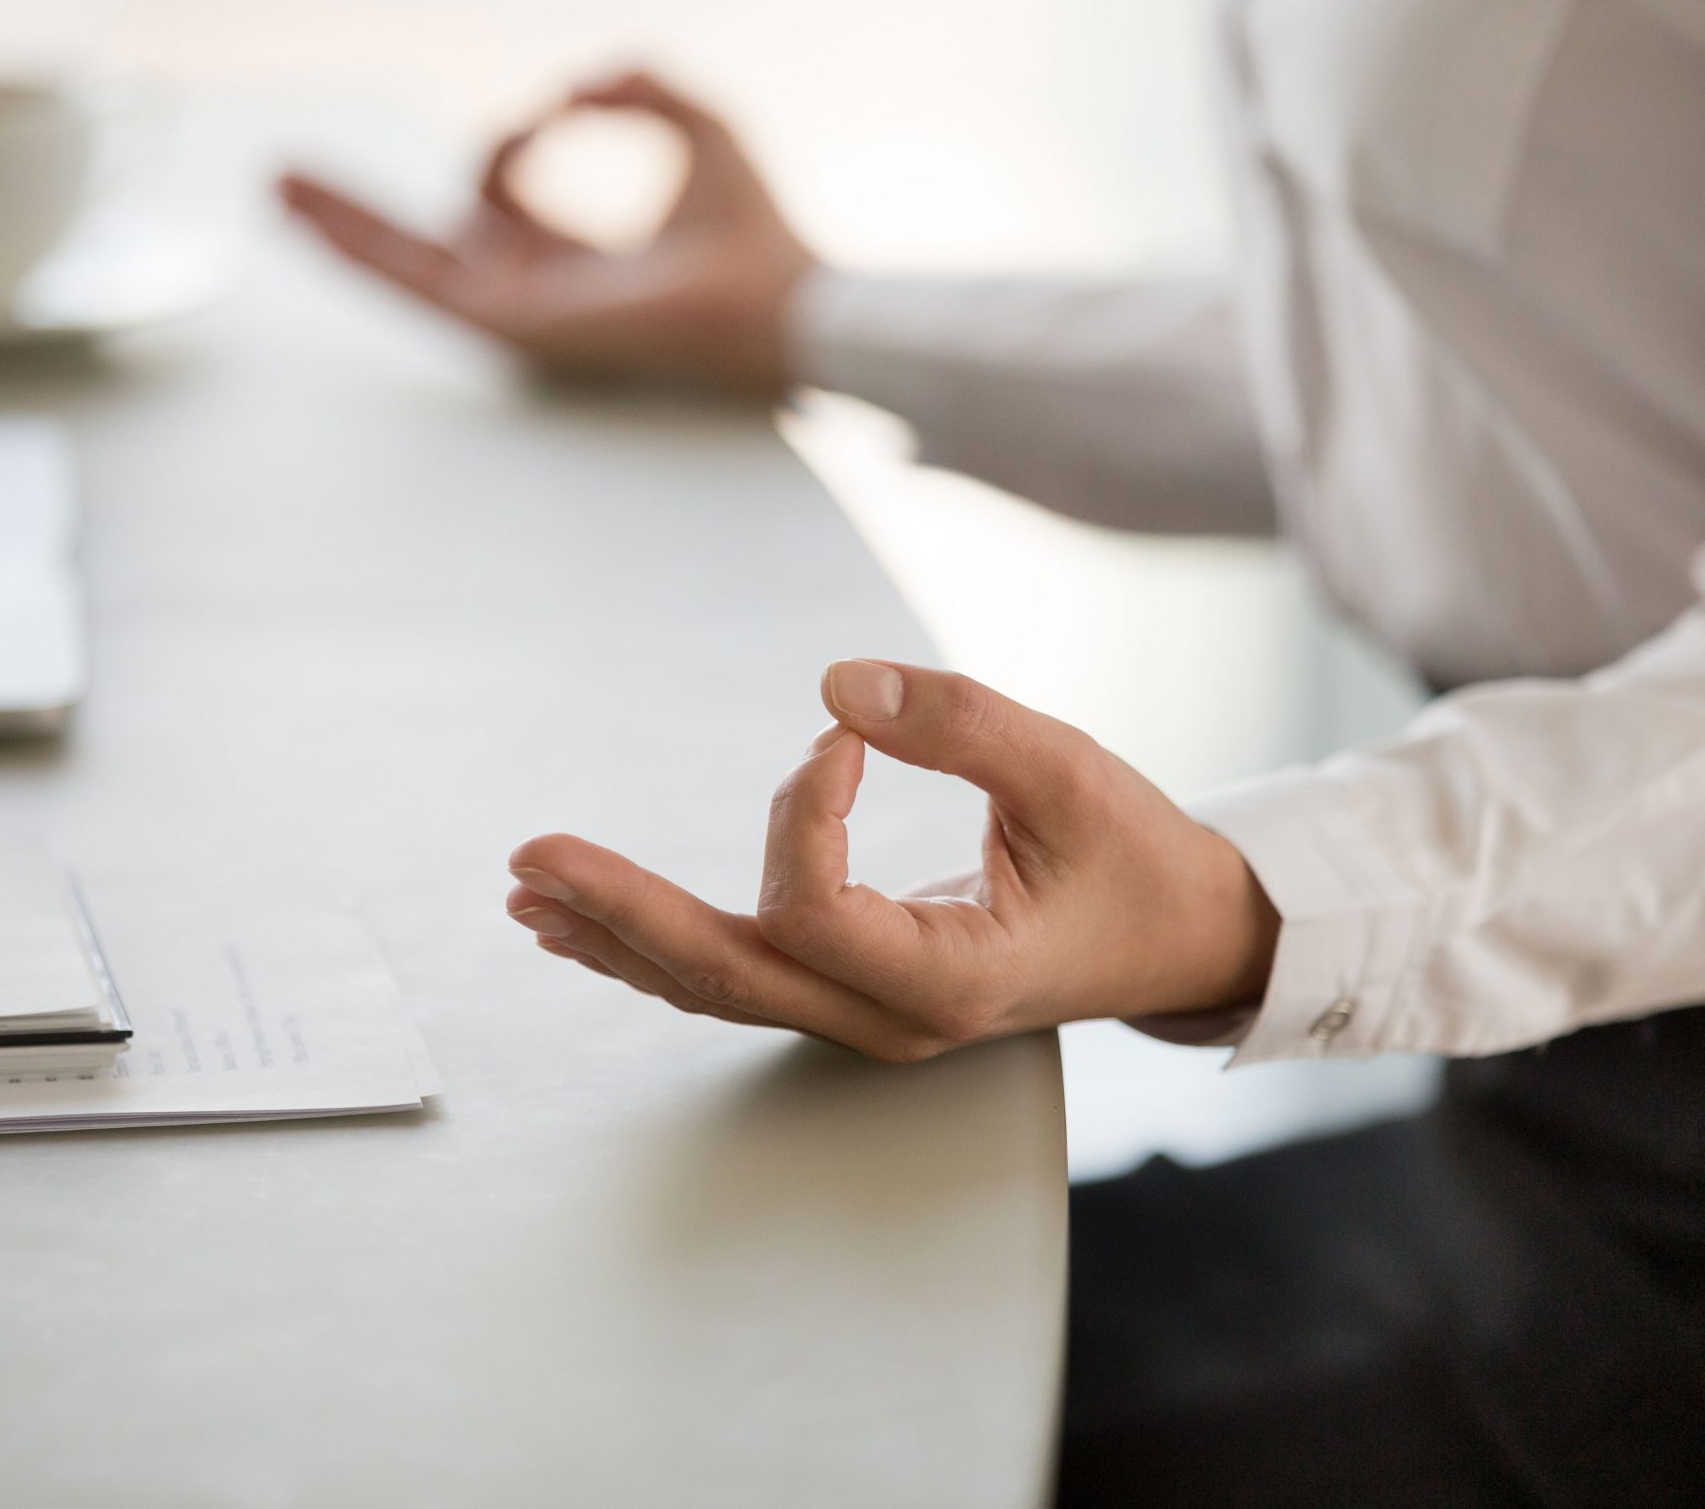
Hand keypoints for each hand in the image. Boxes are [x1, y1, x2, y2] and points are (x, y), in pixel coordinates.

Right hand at [279, 69, 816, 396]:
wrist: (780, 297)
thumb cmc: (758, 231)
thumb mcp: (698, 127)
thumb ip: (638, 86)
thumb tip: (571, 86)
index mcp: (576, 260)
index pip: (501, 200)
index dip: (511, 142)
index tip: (558, 109)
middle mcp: (539, 292)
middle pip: (426, 246)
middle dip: (357, 214)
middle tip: (288, 177)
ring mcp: (521, 315)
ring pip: (408, 267)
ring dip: (341, 226)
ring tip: (273, 183)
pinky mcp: (514, 324)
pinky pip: (424, 285)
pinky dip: (368, 250)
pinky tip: (314, 223)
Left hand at [503, 661, 1279, 1060]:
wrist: (1177, 938)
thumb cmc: (1134, 859)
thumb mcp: (1073, 774)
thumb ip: (962, 723)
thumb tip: (836, 687)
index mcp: (950, 981)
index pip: (817, 912)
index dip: (803, 813)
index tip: (845, 737)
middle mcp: (891, 1019)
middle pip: (727, 972)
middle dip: (622, 911)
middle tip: (531, 860)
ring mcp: (865, 1017)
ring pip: (717, 986)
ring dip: (618, 934)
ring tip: (527, 894)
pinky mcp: (853, 991)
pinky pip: (740, 974)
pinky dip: (659, 944)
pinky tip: (591, 924)